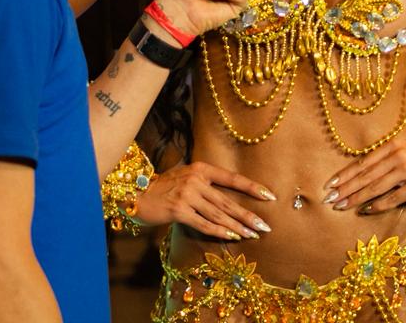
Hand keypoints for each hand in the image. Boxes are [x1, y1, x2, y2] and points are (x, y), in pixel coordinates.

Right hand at [134, 161, 275, 240]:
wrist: (136, 195)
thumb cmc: (162, 187)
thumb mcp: (184, 177)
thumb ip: (203, 184)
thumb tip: (226, 199)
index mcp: (200, 168)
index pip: (231, 178)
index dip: (251, 187)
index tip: (269, 196)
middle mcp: (196, 179)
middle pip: (228, 201)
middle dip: (248, 214)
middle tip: (265, 225)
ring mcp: (188, 194)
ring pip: (219, 214)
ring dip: (238, 226)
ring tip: (253, 235)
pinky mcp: (179, 210)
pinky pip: (204, 223)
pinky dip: (220, 231)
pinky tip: (233, 237)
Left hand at [323, 137, 405, 212]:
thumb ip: (391, 153)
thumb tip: (367, 163)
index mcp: (394, 144)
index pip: (364, 161)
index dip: (345, 173)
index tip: (330, 184)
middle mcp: (399, 154)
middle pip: (366, 174)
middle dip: (346, 188)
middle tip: (329, 198)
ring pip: (375, 187)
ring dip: (356, 198)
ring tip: (342, 206)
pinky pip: (391, 198)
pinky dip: (377, 205)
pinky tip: (365, 211)